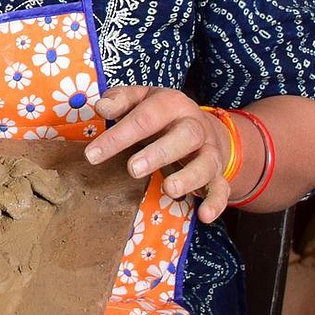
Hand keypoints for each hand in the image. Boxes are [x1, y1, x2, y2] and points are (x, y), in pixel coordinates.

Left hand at [83, 86, 232, 223]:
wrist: (200, 125)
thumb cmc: (159, 114)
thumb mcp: (140, 99)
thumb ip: (120, 100)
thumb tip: (101, 107)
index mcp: (172, 104)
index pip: (145, 118)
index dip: (118, 136)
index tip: (92, 155)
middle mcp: (194, 126)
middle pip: (185, 136)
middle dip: (159, 153)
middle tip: (133, 169)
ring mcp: (208, 151)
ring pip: (207, 163)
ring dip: (189, 177)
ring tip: (169, 189)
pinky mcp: (217, 173)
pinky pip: (222, 188)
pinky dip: (216, 202)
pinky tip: (204, 215)